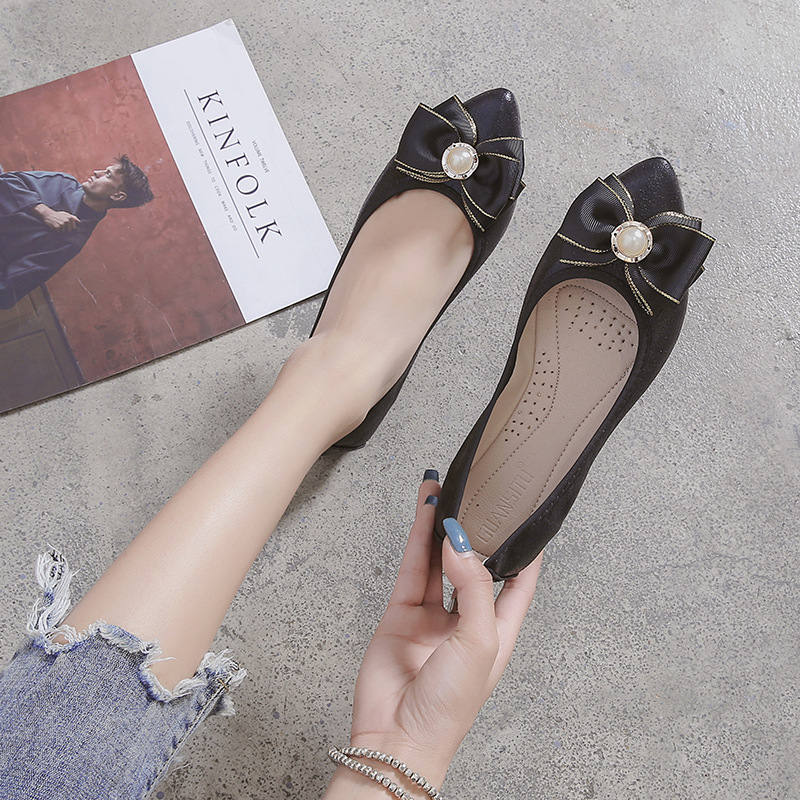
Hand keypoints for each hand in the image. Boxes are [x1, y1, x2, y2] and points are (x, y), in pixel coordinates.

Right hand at [33, 203, 79, 231]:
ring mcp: (62, 224)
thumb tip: (79, 222)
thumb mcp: (65, 214)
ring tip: (56, 223)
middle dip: (64, 228)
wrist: (47, 213)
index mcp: (70, 218)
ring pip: (63, 231)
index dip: (69, 226)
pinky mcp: (57, 227)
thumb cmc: (57, 214)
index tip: (65, 224)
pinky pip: (58, 232)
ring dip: (60, 229)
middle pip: (69, 230)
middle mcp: (67, 221)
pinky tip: (54, 225)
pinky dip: (56, 230)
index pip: (74, 227)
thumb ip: (73, 217)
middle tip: (60, 223)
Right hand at [345, 474, 541, 789]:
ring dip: (440, 526)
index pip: (519, 580)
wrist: (397, 737)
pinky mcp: (402, 611)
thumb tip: (458, 541)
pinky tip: (423, 514)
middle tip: (473, 493)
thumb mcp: (478, 641)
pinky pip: (412, 567)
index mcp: (499, 630)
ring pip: (438, 558)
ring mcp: (433, 614)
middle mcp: (467, 618)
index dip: (524, 548)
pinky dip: (417, 539)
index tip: (524, 514)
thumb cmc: (449, 708)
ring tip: (443, 491)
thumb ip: (472, 586)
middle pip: (474, 562)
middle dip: (474, 529)